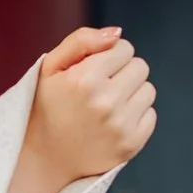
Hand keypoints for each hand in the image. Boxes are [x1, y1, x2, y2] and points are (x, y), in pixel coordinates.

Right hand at [3, 26, 155, 192]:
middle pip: (140, 66)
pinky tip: (112, 123)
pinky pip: (150, 115)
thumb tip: (118, 33)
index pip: (124, 48)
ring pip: (148, 90)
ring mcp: (120, 126)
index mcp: (84, 79)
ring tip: (106, 106)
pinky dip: (135, 116)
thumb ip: (81, 40)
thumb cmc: (46, 107)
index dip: (109, 56)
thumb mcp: (50, 67)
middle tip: (99, 89)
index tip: (93, 70)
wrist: (42, 159)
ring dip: (131, 93)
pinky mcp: (130, 144)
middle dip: (122, 72)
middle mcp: (105, 102)